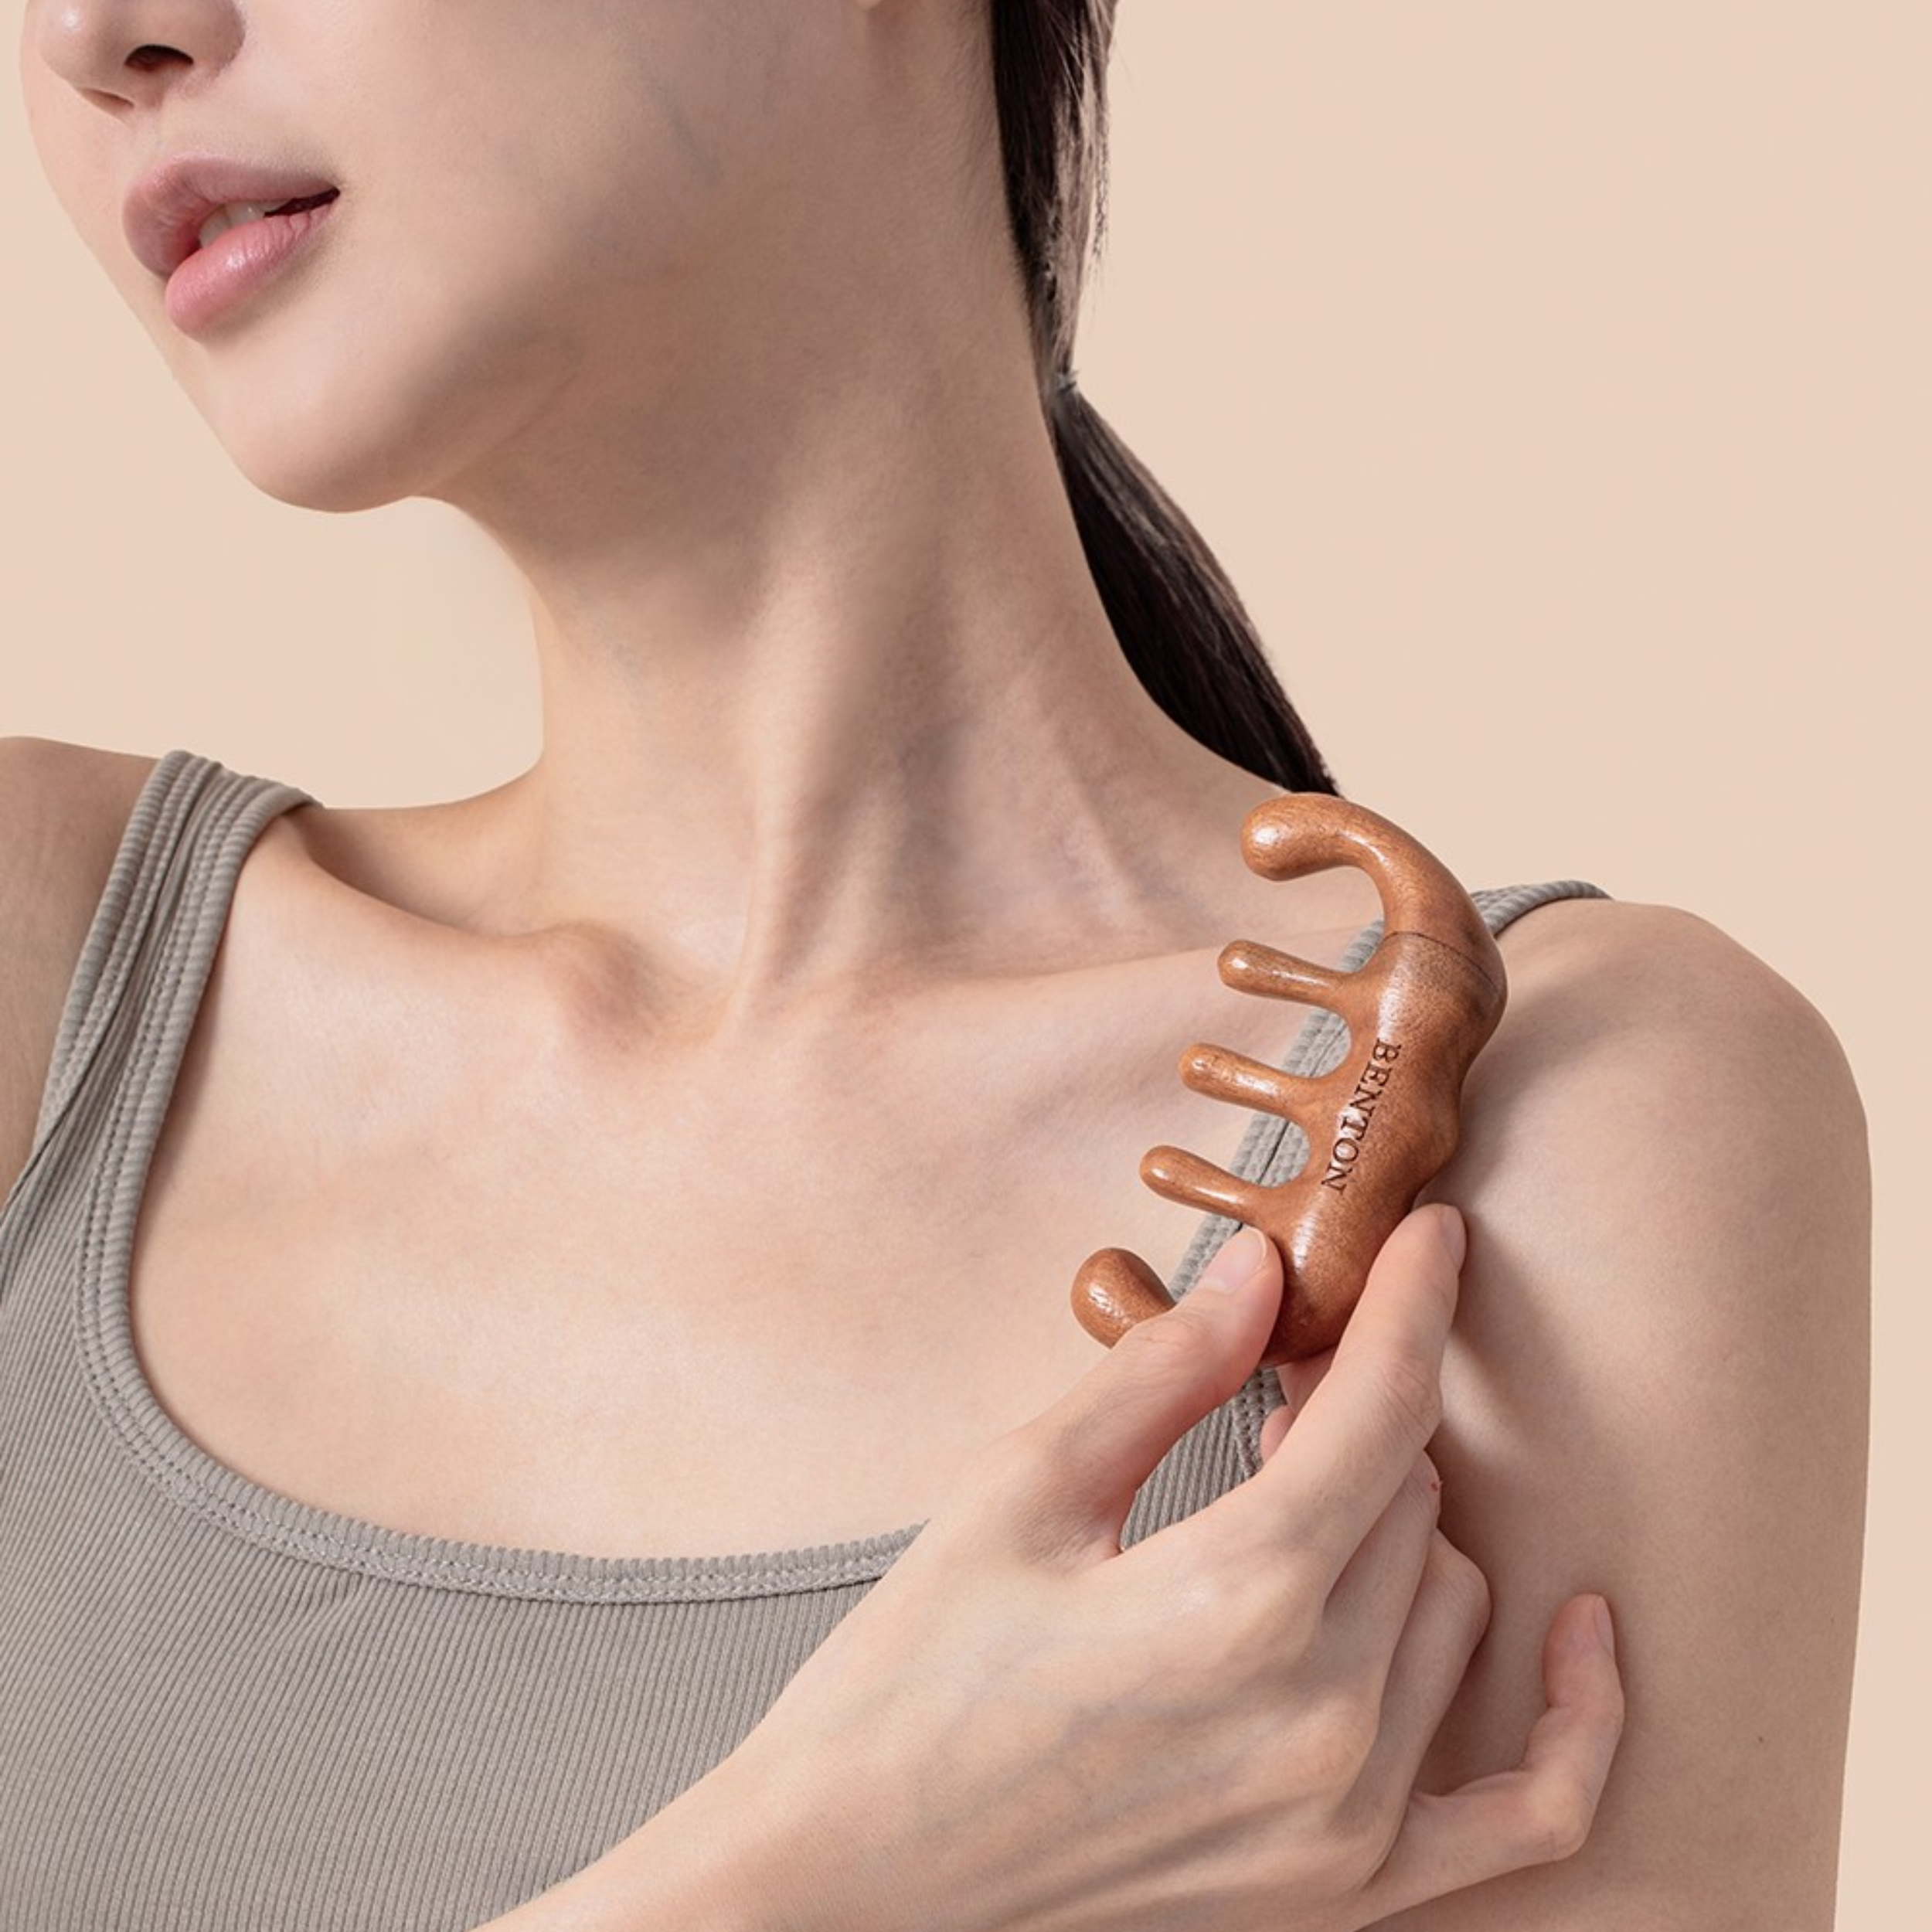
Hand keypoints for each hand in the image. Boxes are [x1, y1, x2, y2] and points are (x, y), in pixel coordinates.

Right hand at [693, 1203, 1624, 1931]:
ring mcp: (1344, 1819)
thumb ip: (1159, 1372)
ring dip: (1402, 1520)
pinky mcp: (1346, 1890)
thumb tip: (1261, 1275)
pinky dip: (1577, 1722)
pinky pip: (1532, 1810)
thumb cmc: (912, 1680)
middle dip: (1360, 1409)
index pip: (1375, 1412)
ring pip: (1455, 1601)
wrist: (857, 1882)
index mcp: (1232, 1600)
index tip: (1433, 1235)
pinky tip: (1585, 1634)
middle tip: (1278, 1378)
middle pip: (1412, 1496)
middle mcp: (1318, 1715)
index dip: (1412, 1303)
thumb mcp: (1018, 1494)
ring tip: (1294, 1492)